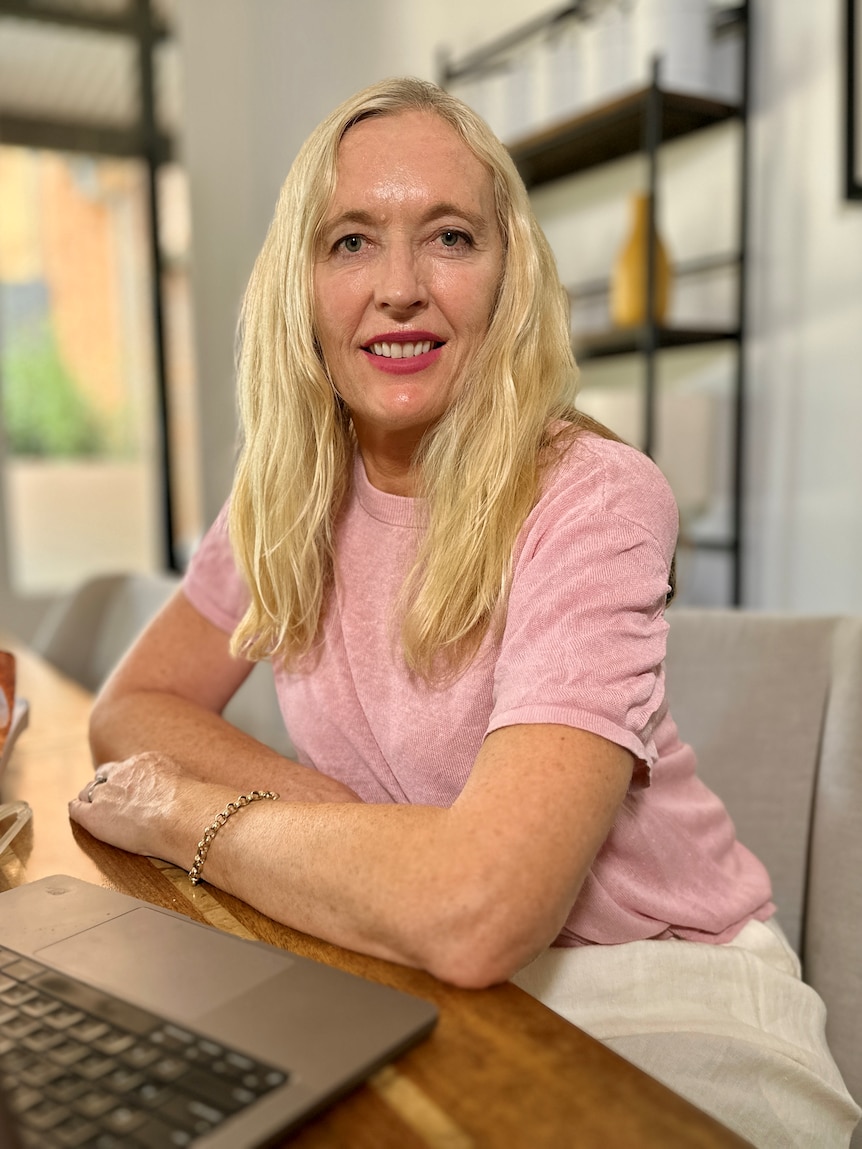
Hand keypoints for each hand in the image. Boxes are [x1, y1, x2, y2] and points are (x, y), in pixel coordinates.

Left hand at [69, 751, 204, 862]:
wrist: (183, 815)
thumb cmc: (195, 805)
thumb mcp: (190, 783)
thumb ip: (182, 783)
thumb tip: (195, 792)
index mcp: (146, 762)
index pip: (127, 767)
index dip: (126, 780)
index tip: (130, 789)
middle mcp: (124, 772)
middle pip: (105, 775)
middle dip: (106, 786)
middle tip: (110, 799)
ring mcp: (107, 792)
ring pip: (89, 791)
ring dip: (91, 800)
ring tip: (93, 809)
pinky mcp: (94, 814)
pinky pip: (76, 808)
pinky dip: (77, 810)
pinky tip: (80, 814)